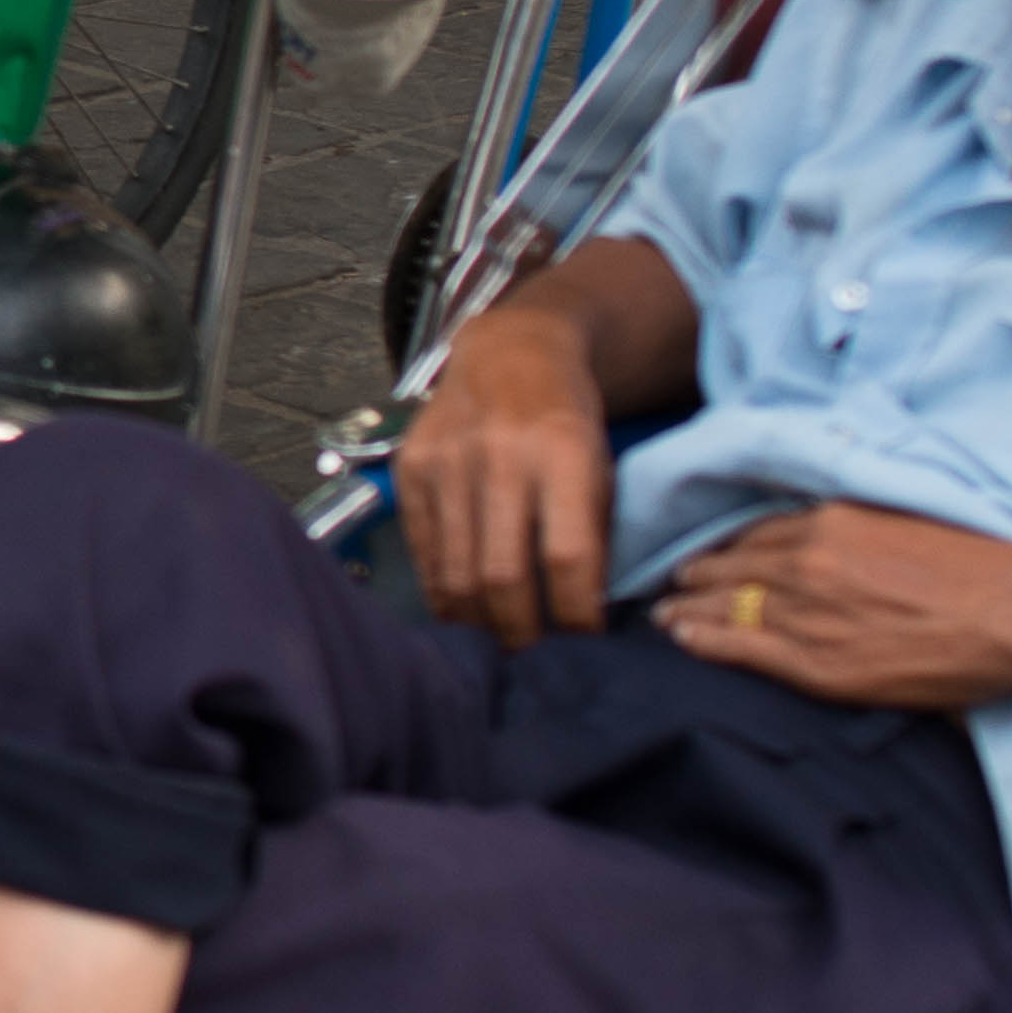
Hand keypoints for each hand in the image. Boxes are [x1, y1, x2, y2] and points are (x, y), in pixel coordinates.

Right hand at [396, 299, 618, 645]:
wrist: (509, 353)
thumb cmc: (568, 421)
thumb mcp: (601, 465)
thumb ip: (593, 534)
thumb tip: (583, 617)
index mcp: (564, 452)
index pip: (568, 556)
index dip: (576, 614)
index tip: (585, 644)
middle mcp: (500, 455)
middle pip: (504, 575)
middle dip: (522, 633)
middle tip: (535, 659)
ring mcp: (448, 461)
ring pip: (457, 573)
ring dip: (479, 623)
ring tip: (499, 644)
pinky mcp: (410, 468)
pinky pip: (425, 552)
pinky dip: (444, 592)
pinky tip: (464, 609)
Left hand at [648, 507, 1011, 713]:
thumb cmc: (982, 570)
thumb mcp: (910, 523)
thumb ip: (861, 531)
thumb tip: (842, 543)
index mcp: (834, 521)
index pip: (760, 533)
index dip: (729, 545)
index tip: (709, 552)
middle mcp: (809, 560)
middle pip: (732, 566)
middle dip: (696, 574)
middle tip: (670, 579)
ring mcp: (807, 612)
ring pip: (726, 604)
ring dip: (687, 606)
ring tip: (662, 612)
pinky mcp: (816, 662)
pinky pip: (740, 646)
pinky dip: (702, 638)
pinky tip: (680, 637)